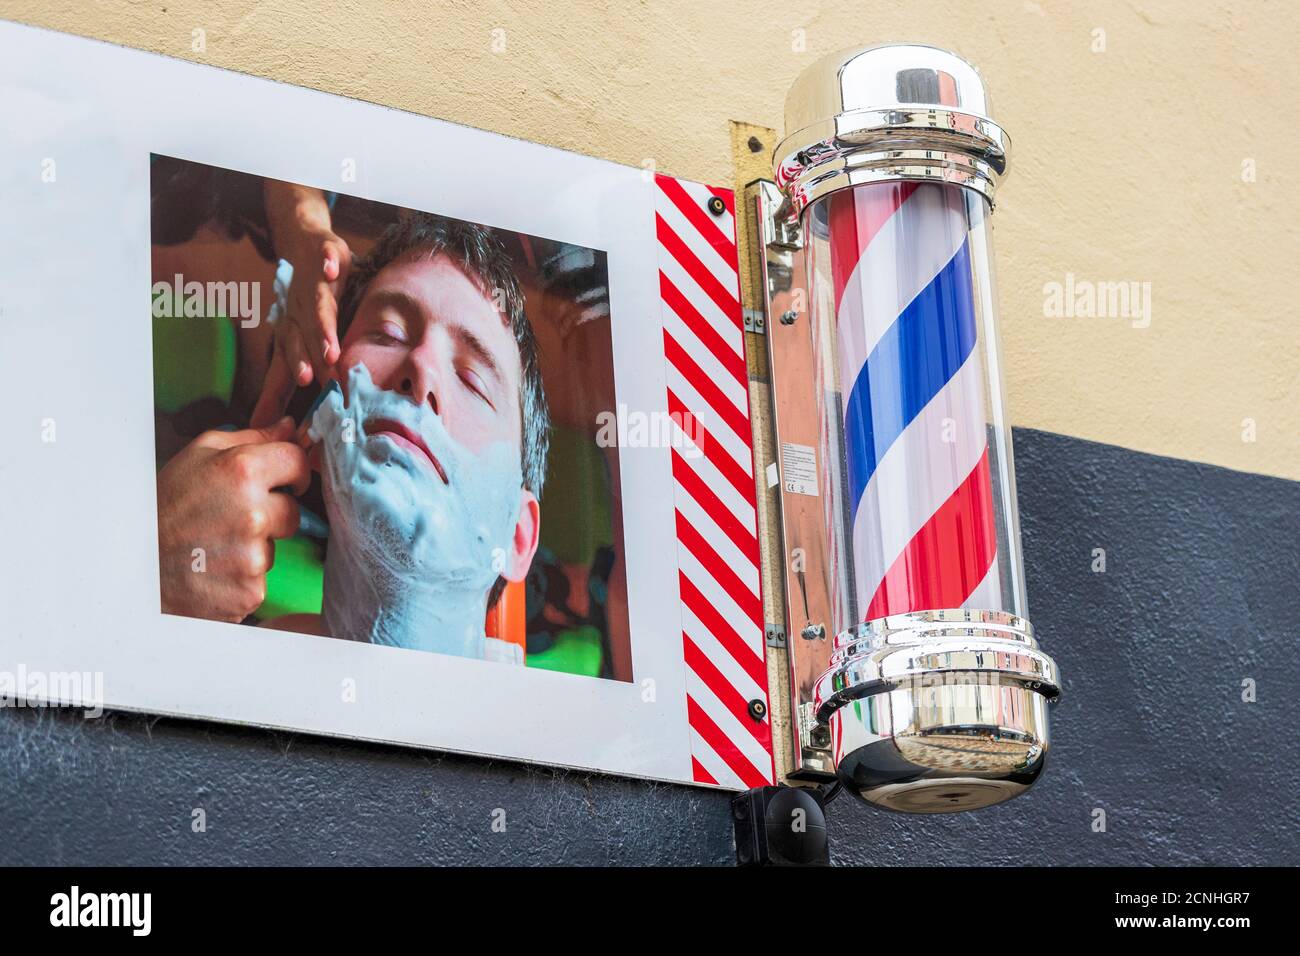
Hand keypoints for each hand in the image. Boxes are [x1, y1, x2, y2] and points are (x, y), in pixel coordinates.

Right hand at [157, 418, 309, 622]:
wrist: (132, 565)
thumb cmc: (165, 505)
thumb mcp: (198, 456)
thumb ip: (251, 438)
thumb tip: (290, 427)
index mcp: (242, 472)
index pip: (298, 462)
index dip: (292, 471)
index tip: (283, 481)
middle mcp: (253, 514)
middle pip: (294, 511)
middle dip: (271, 514)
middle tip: (231, 519)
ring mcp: (253, 557)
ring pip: (276, 548)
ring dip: (254, 547)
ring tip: (216, 545)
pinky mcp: (250, 591)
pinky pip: (262, 578)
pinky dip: (243, 577)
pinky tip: (216, 569)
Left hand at [250, 228, 351, 426]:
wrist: (303, 248)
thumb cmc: (301, 305)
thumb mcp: (289, 345)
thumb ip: (277, 388)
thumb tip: (260, 426)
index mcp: (293, 330)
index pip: (296, 353)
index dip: (299, 367)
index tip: (307, 389)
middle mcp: (302, 309)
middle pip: (308, 334)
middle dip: (312, 354)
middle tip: (321, 375)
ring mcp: (316, 283)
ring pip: (320, 306)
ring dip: (323, 325)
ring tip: (331, 345)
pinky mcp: (329, 255)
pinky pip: (328, 257)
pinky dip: (328, 262)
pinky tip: (331, 269)